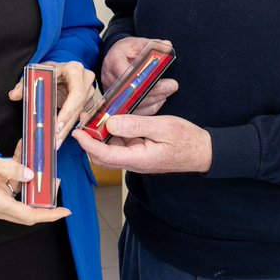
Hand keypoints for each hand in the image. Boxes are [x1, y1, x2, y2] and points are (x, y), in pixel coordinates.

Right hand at [0, 148, 68, 224]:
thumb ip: (10, 168)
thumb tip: (30, 174)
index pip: (28, 215)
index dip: (49, 215)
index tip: (64, 211)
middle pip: (26, 211)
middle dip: (44, 200)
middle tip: (55, 182)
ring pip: (17, 199)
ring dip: (29, 185)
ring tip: (36, 163)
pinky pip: (7, 191)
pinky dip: (16, 179)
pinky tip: (18, 160)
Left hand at [9, 60, 96, 146]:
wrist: (60, 70)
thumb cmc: (49, 71)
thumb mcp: (36, 73)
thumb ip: (24, 85)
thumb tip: (13, 94)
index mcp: (75, 70)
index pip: (76, 94)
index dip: (67, 111)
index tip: (57, 125)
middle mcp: (86, 81)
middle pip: (77, 108)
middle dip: (64, 126)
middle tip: (53, 140)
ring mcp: (88, 93)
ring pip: (78, 115)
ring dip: (66, 130)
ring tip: (54, 143)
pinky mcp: (87, 102)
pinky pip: (78, 117)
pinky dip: (67, 128)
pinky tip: (58, 138)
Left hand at [71, 114, 211, 174]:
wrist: (203, 152)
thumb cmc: (187, 140)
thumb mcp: (163, 127)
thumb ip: (136, 125)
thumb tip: (112, 122)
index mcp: (139, 159)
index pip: (105, 155)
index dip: (88, 144)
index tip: (76, 132)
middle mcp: (134, 162)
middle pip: (103, 155)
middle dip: (89, 140)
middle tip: (82, 120)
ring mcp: (137, 159)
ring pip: (110, 150)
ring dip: (100, 136)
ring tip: (94, 116)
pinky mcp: (140, 153)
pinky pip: (121, 145)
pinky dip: (113, 134)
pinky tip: (112, 119)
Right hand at [100, 38, 177, 115]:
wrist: (115, 57)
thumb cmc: (127, 50)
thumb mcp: (138, 43)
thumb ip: (153, 45)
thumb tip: (168, 46)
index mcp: (113, 61)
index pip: (127, 73)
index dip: (143, 78)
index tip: (159, 77)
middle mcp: (110, 79)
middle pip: (132, 90)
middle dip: (155, 89)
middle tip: (172, 85)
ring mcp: (112, 94)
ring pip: (135, 102)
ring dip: (155, 98)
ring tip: (170, 90)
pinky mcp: (118, 103)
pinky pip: (135, 110)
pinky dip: (150, 107)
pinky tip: (161, 99)